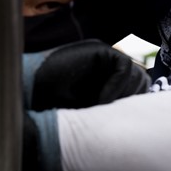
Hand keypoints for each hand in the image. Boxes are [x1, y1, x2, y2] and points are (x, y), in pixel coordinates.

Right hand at [22, 39, 149, 110]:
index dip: (135, 102)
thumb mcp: (92, 110)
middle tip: (116, 117)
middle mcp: (108, 64)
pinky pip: (123, 66)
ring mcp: (104, 55)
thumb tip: (140, 118)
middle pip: (140, 79)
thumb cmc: (56, 106)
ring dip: (124, 95)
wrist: (30, 93)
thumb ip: (112, 106)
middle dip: (132, 99)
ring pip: (135, 73)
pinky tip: (102, 101)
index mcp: (108, 78)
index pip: (137, 86)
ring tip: (105, 110)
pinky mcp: (99, 50)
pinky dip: (117, 85)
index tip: (126, 121)